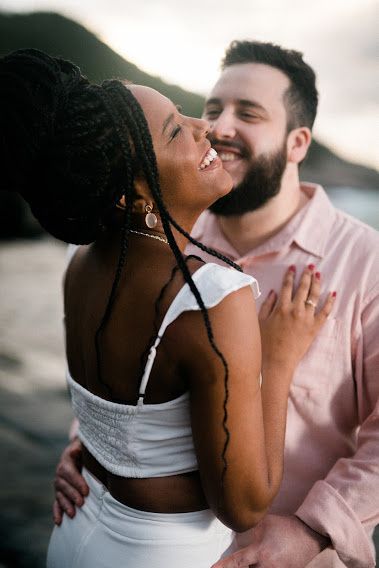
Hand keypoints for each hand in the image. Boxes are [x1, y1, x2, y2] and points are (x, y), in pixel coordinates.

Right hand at [52, 437, 88, 524]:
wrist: (77, 453)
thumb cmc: (83, 450)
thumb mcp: (82, 445)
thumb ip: (79, 447)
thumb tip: (75, 450)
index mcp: (65, 463)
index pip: (70, 474)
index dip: (77, 482)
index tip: (86, 491)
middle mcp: (59, 474)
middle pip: (64, 486)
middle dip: (72, 495)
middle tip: (81, 503)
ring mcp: (59, 485)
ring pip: (60, 496)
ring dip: (65, 505)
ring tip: (73, 514)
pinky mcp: (60, 493)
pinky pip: (56, 503)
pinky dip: (56, 512)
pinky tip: (58, 522)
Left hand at [211, 514, 329, 567]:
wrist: (308, 535)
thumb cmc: (285, 527)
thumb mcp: (264, 524)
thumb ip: (249, 529)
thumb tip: (235, 529)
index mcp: (260, 552)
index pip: (237, 563)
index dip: (224, 567)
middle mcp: (266, 567)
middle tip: (234, 562)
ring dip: (252, 567)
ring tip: (256, 558)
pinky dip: (262, 567)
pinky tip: (262, 561)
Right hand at [259, 265, 334, 372]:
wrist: (277, 361)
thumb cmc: (265, 343)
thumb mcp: (260, 321)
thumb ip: (267, 305)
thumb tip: (273, 292)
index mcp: (281, 307)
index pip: (287, 286)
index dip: (290, 275)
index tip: (293, 267)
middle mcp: (295, 310)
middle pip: (303, 287)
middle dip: (306, 275)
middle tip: (309, 267)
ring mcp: (307, 318)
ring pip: (314, 296)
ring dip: (317, 283)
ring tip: (318, 274)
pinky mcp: (315, 327)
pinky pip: (325, 312)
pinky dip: (330, 302)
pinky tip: (332, 293)